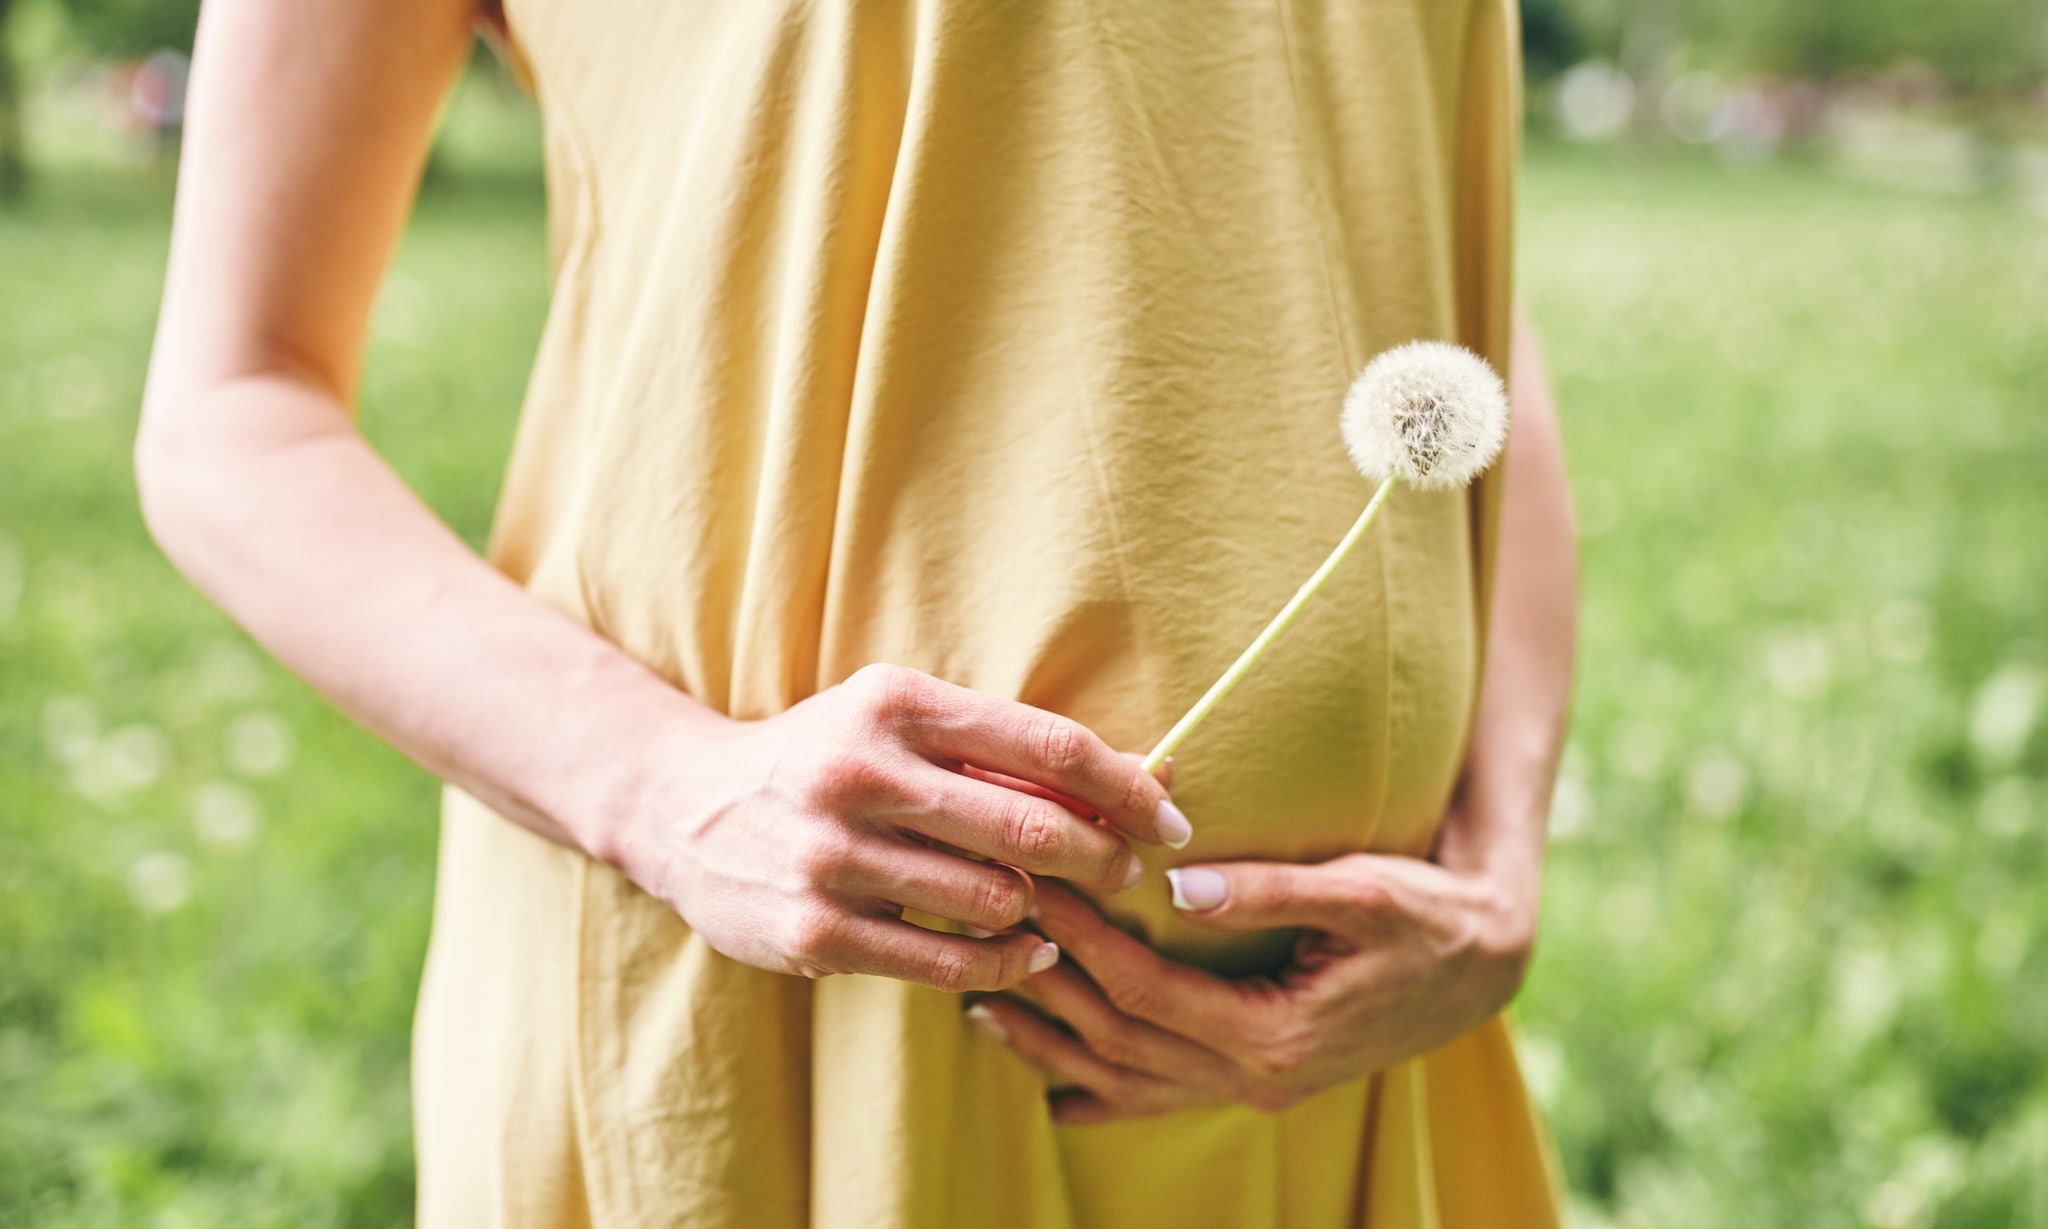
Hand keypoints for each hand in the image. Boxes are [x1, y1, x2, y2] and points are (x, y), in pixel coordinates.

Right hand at [607, 663, 1194, 992]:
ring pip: (994, 900)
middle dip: (1102, 856)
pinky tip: (1023, 948)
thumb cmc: (823, 756)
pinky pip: (946, 961)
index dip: (1125, 786)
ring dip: (1044, 912)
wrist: (681, 807)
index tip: (1169, 817)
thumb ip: (999, 746)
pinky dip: (1003, 960)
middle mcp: (861, 772)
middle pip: (1031, 828)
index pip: (1045, 745)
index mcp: (895, 704)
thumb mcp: (897, 720)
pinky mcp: (815, 932)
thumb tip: (1137, 781)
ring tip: (1054, 908)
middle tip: (1126, 871)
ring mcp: (833, 857)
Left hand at [966, 852, 1533, 1123]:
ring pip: (1129, 1082)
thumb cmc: (1428, 915)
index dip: (1082, 939)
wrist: (1485, 965)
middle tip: (990, 931)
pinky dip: (1102, 1094)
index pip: (1145, 989)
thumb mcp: (1360, 890)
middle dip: (1048, 988)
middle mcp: (1256, 1077)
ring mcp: (1254, 1088)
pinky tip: (1053, 1091)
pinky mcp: (1256, 1081)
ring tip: (985, 1008)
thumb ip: (1267, 889)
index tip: (1035, 885)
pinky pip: (1161, 1098)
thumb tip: (1180, 880)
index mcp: (1274, 1033)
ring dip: (1055, 1049)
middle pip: (1120, 1042)